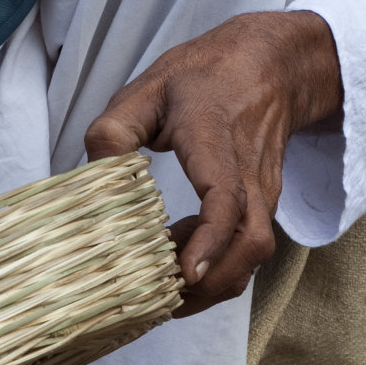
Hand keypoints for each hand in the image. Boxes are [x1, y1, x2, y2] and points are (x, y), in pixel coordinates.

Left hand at [83, 11, 342, 315]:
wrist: (271, 65)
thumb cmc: (204, 77)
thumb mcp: (148, 89)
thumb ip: (114, 131)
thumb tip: (95, 180)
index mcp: (216, 139)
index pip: (226, 198)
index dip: (209, 240)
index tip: (186, 273)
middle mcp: (250, 173)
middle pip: (251, 244)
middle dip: (211, 283)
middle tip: (162, 299)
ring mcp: (262, 192)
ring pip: (254, 255)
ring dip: (214, 282)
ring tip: (166, 286)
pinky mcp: (263, 205)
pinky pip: (248, 250)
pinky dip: (219, 268)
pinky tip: (181, 262)